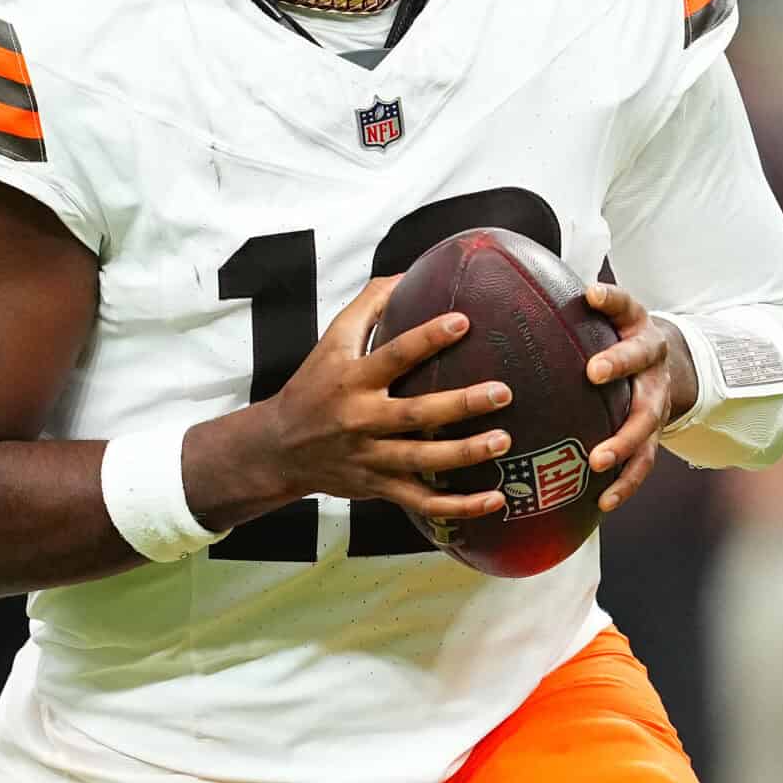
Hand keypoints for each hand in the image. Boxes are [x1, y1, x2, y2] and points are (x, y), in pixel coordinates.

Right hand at [214, 276, 516, 525]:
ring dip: (465, 454)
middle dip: (460, 404)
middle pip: (415, 414)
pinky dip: (458, 508)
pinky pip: (422, 502)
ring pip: (423, 461)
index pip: (393, 355)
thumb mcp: (330, 342)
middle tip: (502, 392)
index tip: (463, 321)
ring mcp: (371, 458)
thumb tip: (406, 274)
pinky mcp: (379, 487)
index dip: (428, 338)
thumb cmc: (313, 386)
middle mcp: (362, 419)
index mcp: (353, 380)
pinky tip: (494, 500)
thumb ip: (367, 307)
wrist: (278, 449)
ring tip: (504, 440)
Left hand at [583, 282, 697, 512]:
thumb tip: (491, 288)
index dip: (610, 298)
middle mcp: (651, 360)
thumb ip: (560, 305)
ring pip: (647, 421)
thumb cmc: (611, 338)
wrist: (665, 364)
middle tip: (594, 372)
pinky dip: (625, 483)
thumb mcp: (600, 316)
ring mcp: (656, 398)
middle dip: (619, 365)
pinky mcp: (654, 435)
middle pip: (640, 360)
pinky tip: (601, 502)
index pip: (624, 304)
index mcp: (634, 325)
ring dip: (624, 440)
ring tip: (598, 460)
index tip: (590, 295)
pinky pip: (643, 463)